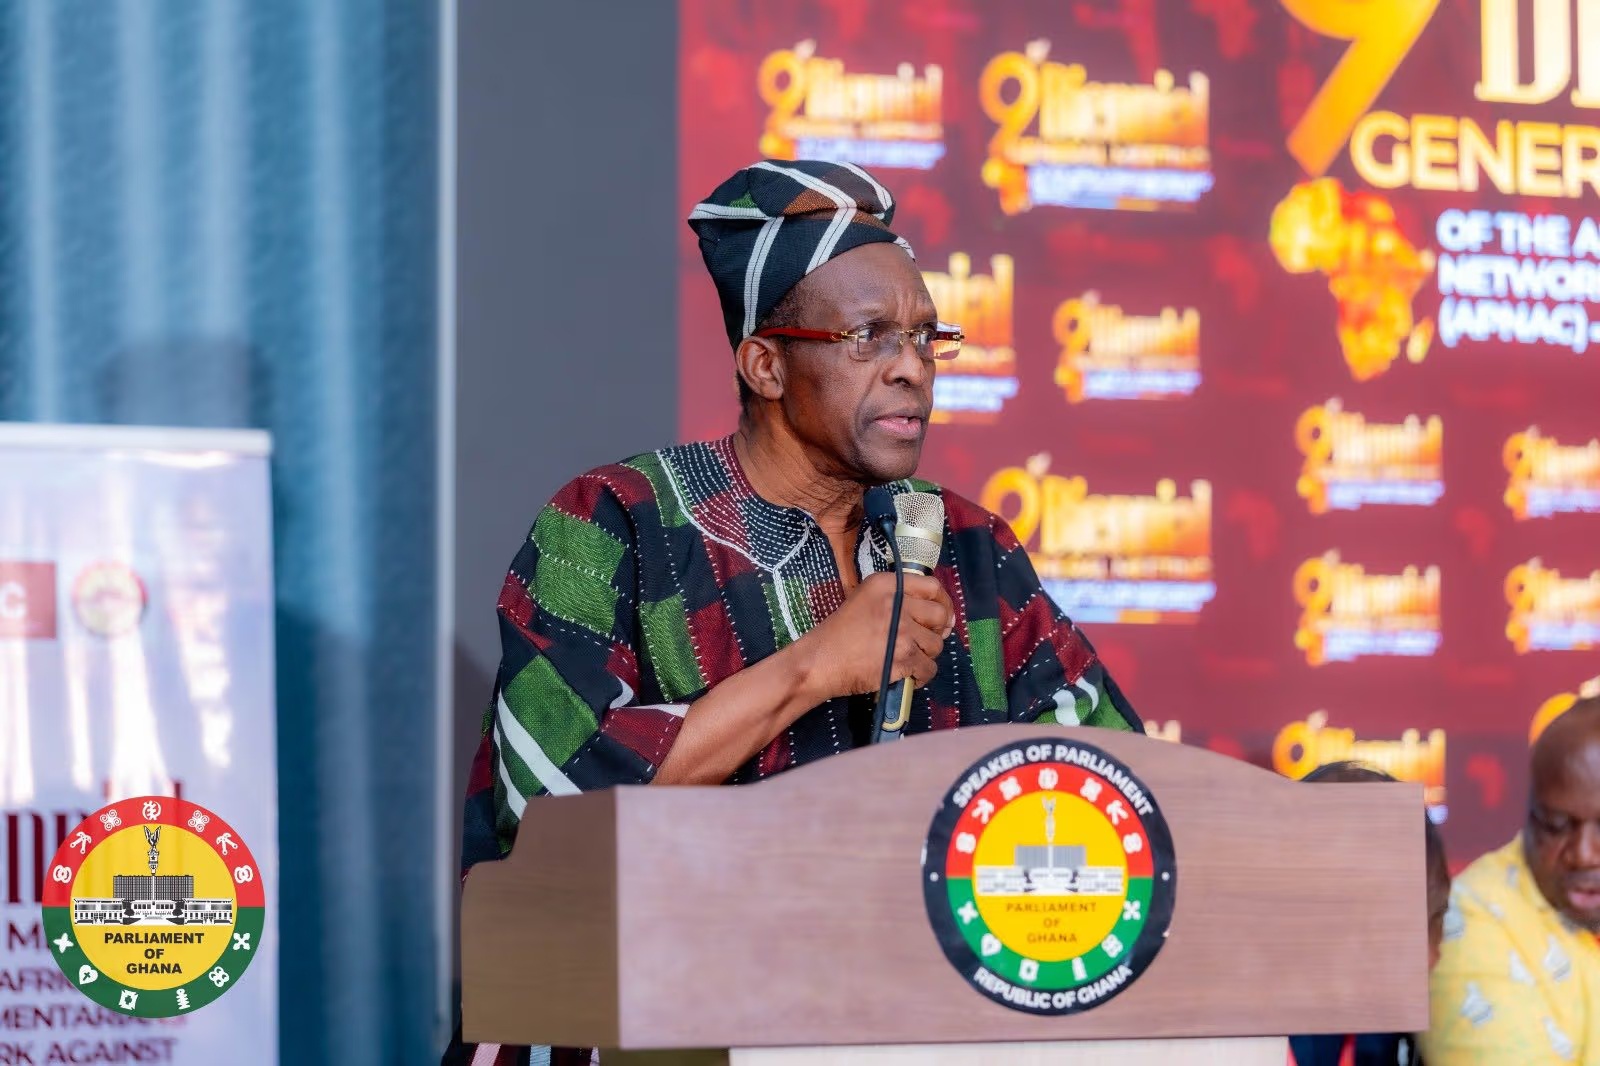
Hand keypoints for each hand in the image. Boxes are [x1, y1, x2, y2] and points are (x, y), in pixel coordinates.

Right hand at [798, 571, 954, 699]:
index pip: (932, 586)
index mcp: (886, 584)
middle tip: (925, 641)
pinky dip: (922, 676)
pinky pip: (929, 668)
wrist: (820, 661)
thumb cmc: (839, 633)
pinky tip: (908, 675)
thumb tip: (938, 612)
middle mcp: (896, 603)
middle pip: (939, 615)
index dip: (943, 602)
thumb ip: (895, 597)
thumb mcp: (864, 599)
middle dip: (937, 631)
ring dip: (927, 655)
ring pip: (936, 644)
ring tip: (909, 659)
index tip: (943, 616)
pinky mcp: (903, 657)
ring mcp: (901, 631)